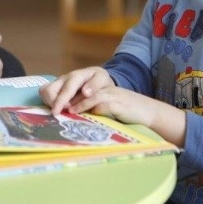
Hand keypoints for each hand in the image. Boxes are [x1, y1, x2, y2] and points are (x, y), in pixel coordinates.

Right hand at [40, 67, 113, 114]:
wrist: (98, 78)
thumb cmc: (100, 81)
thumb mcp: (103, 79)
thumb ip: (95, 84)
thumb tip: (85, 93)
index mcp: (77, 76)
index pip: (66, 88)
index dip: (60, 101)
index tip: (56, 112)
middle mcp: (64, 79)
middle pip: (48, 89)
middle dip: (52, 103)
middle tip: (63, 112)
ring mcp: (58, 84)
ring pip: (44, 92)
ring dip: (49, 103)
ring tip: (61, 110)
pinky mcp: (55, 89)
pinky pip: (45, 96)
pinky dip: (49, 103)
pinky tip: (59, 108)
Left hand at [56, 84, 186, 145]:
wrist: (149, 113)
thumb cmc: (127, 114)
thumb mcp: (106, 110)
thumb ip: (92, 110)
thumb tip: (73, 115)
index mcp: (99, 89)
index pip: (78, 87)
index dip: (65, 94)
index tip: (53, 104)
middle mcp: (104, 88)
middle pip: (81, 88)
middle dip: (66, 97)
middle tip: (55, 108)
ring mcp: (111, 94)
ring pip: (90, 94)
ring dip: (77, 102)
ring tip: (65, 110)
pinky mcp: (118, 103)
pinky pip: (102, 103)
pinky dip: (90, 108)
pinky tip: (82, 114)